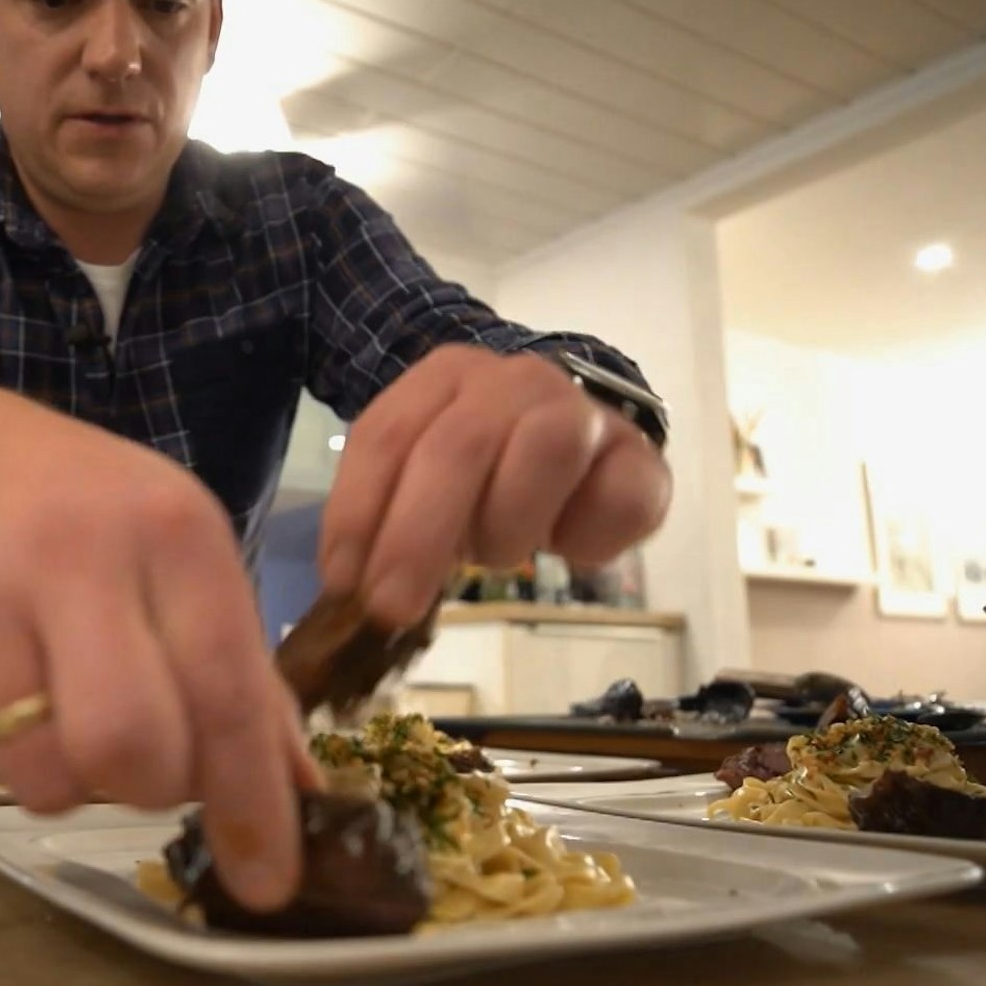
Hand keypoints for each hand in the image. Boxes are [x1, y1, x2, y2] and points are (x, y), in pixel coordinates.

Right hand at [0, 385, 318, 909]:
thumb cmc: (102, 523)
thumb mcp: (188, 565)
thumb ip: (246, 679)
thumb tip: (298, 796)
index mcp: (173, 531)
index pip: (225, 687)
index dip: (251, 799)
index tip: (267, 883)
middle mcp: (75, 552)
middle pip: (128, 745)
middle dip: (148, 789)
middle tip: (144, 765)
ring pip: (43, 773)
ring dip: (71, 782)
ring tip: (68, 719)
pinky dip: (3, 759)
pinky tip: (4, 690)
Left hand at [318, 345, 671, 625]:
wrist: (583, 448)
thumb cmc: (483, 477)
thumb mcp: (421, 487)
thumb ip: (384, 520)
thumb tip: (346, 589)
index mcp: (444, 377)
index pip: (387, 435)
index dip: (358, 511)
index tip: (344, 582)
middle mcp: (514, 380)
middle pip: (460, 444)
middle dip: (417, 536)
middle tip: (393, 608)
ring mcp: (583, 411)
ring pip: (545, 450)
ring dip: (507, 525)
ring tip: (496, 554)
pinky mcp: (640, 458)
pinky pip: (617, 498)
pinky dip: (584, 539)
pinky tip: (567, 548)